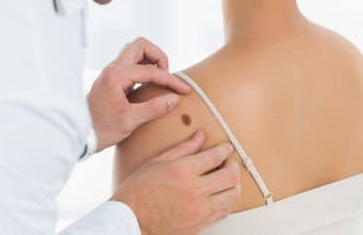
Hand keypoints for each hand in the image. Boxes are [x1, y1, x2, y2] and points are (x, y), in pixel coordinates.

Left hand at [88, 37, 190, 151]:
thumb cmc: (100, 129)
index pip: (151, 70)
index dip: (171, 80)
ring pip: (134, 52)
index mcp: (116, 75)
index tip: (183, 90)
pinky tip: (149, 85)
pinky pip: (130, 64)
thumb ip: (154, 108)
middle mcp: (112, 69)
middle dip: (159, 56)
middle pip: (140, 46)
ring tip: (159, 79)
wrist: (78, 135)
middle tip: (166, 75)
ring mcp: (111, 73)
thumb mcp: (130, 121)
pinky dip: (143, 68)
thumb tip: (174, 98)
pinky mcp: (111, 80)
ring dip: (150, 60)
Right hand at [112, 132, 241, 234]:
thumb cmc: (138, 192)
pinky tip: (220, 196)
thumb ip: (183, 148)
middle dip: (234, 166)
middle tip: (229, 163)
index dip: (225, 150)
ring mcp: (199, 211)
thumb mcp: (157, 162)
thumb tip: (200, 137)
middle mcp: (195, 191)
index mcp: (184, 171)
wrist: (129, 220)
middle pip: (231, 176)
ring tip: (227, 179)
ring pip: (232, 196)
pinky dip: (227, 201)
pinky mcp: (199, 225)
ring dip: (233, 185)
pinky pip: (223, 212)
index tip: (226, 148)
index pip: (216, 156)